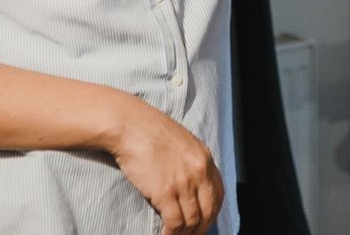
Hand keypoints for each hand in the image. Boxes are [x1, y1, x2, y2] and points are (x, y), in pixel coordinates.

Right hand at [110, 98, 225, 234]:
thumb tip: (192, 187)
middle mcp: (199, 171)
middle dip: (201, 230)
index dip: (212, 214)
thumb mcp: (183, 143)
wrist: (130, 125)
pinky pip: (175, 223)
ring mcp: (184, 182)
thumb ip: (192, 163)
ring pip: (192, 221)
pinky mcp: (165, 192)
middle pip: (209, 211)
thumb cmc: (151, 132)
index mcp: (205, 159)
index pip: (219, 195)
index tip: (203, 223)